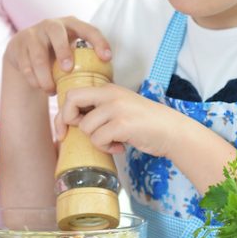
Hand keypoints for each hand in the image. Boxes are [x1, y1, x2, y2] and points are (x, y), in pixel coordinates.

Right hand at [4, 16, 110, 93]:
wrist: (23, 50)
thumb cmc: (56, 54)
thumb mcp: (71, 51)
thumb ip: (85, 60)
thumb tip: (109, 83)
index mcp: (71, 25)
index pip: (88, 29)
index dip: (99, 42)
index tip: (107, 59)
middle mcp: (51, 25)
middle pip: (56, 32)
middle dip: (63, 51)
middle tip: (68, 70)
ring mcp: (32, 34)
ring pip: (38, 55)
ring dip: (45, 76)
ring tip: (51, 90)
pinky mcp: (18, 47)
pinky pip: (26, 67)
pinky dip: (34, 81)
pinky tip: (40, 87)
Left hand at [56, 83, 176, 156]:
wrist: (172, 131)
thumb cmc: (144, 123)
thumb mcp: (120, 108)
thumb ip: (99, 110)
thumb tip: (69, 122)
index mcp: (108, 89)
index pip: (72, 94)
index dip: (64, 114)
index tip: (64, 130)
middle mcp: (110, 94)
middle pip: (71, 101)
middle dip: (68, 121)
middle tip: (83, 135)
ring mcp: (116, 108)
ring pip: (85, 127)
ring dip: (97, 140)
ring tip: (113, 141)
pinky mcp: (122, 124)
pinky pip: (98, 139)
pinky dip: (106, 148)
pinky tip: (119, 147)